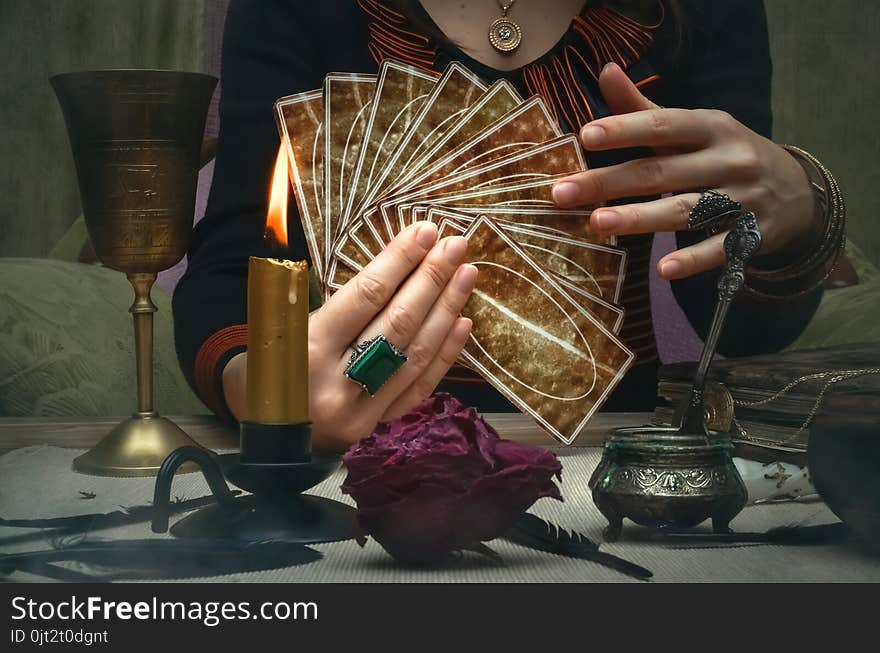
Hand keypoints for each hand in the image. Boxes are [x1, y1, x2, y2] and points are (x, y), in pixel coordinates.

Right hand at [223, 222, 476, 450]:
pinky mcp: (374, 427)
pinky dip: (443, 355)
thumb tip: (390, 265)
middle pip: (398, 323)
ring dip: (446, 311)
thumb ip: (331, 303)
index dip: (399, 262)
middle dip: (431, 280)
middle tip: (456, 245)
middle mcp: (338, 382)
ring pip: (415, 354)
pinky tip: (462, 323)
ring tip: (467, 275)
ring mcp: (361, 410)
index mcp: (307, 348)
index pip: (366, 296)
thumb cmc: (266, 364)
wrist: (255, 432)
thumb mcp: (277, 326)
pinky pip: (417, 387)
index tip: (425, 232)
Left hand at [551, 63, 818, 280]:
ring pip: (686, 210)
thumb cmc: (723, 154)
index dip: (626, 128)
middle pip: (662, 172)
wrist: (797, 192)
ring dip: (641, 218)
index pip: (663, 124)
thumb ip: (645, 109)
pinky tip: (663, 270)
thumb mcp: (693, 128)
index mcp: (710, 127)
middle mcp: (729, 159)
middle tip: (562, 193)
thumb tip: (605, 71)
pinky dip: (693, 260)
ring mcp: (743, 198)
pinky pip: (720, 249)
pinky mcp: (753, 235)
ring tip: (598, 224)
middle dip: (609, 182)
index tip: (585, 136)